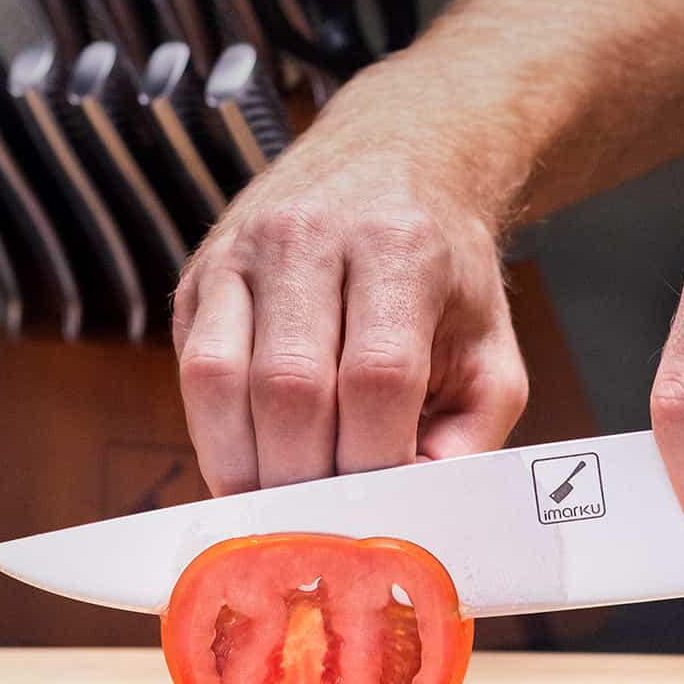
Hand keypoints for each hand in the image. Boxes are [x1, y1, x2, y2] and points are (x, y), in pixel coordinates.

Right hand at [172, 70, 528, 494]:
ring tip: (282, 509)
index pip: (377, 376)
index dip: (375, 462)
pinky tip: (251, 465)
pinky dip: (216, 435)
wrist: (394, 160)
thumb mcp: (492, 346)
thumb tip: (412, 513)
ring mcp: (243, 250)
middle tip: (330, 523)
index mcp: (400, 247)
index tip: (383, 512)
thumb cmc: (445, 271)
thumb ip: (471, 436)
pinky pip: (192, 370)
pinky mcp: (202, 273)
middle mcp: (311, 236)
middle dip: (308, 478)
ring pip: (221, 379)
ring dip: (248, 466)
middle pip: (292, 385)